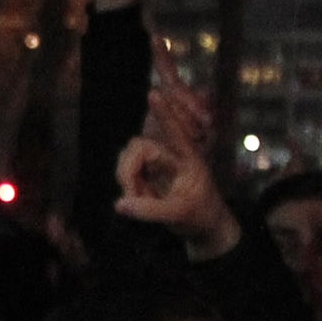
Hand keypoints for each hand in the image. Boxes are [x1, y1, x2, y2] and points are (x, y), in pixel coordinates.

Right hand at [115, 80, 235, 259]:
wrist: (202, 226)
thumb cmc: (200, 214)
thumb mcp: (179, 214)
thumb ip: (150, 210)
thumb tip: (119, 204)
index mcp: (188, 158)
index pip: (176, 132)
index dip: (164, 114)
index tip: (154, 94)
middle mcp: (170, 154)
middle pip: (139, 146)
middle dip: (128, 170)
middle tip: (131, 195)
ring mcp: (157, 163)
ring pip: (129, 158)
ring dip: (127, 179)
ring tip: (138, 201)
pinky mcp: (146, 173)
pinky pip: (127, 172)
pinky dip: (128, 186)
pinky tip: (137, 200)